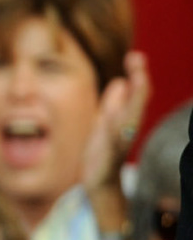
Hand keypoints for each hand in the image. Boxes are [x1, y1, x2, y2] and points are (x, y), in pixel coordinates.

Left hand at [83, 50, 149, 189]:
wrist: (100, 183)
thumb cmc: (103, 152)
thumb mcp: (105, 123)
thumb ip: (113, 103)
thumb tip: (120, 81)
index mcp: (126, 119)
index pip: (136, 94)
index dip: (137, 75)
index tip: (135, 56)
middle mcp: (128, 129)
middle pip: (137, 102)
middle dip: (139, 81)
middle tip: (137, 59)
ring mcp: (120, 143)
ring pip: (129, 119)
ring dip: (132, 100)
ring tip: (134, 80)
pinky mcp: (109, 158)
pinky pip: (113, 143)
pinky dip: (113, 130)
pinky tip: (111, 116)